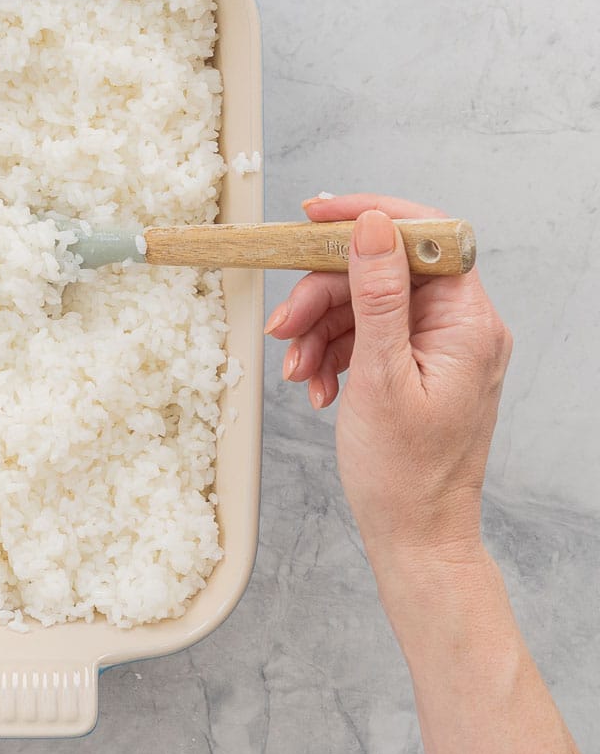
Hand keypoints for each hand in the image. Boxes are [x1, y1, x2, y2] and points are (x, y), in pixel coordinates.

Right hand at [264, 194, 512, 566]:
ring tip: (298, 371)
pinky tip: (317, 385)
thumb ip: (377, 294)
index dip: (368, 219)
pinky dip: (330, 354)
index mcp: (468, 323)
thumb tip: (372, 227)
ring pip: (363, 305)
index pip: (425, 237)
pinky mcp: (412, 366)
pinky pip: (362, 336)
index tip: (314, 216)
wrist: (413, 537)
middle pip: (380, 272)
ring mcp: (434, 347)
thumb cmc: (404, 472)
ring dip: (318, 331)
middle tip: (284, 326)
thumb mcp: (380, 375)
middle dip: (323, 295)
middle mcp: (458, 327)